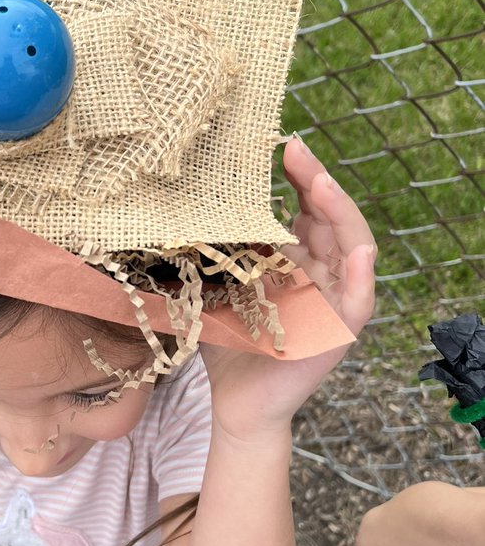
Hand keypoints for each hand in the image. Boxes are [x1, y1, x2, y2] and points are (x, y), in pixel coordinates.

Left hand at [200, 137, 376, 439]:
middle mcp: (322, 273)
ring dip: (341, 215)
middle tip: (298, 151)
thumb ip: (215, 248)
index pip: (307, 207)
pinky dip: (362, 277)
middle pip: (332, 218)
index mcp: (297, 258)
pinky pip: (359, 302)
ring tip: (323, 186)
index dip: (299, 176)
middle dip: (317, 181)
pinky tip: (359, 254)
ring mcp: (334, 301)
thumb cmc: (227, 342)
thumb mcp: (217, 284)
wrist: (234, 401)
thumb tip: (183, 201)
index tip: (282, 145)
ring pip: (354, 249)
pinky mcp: (339, 334)